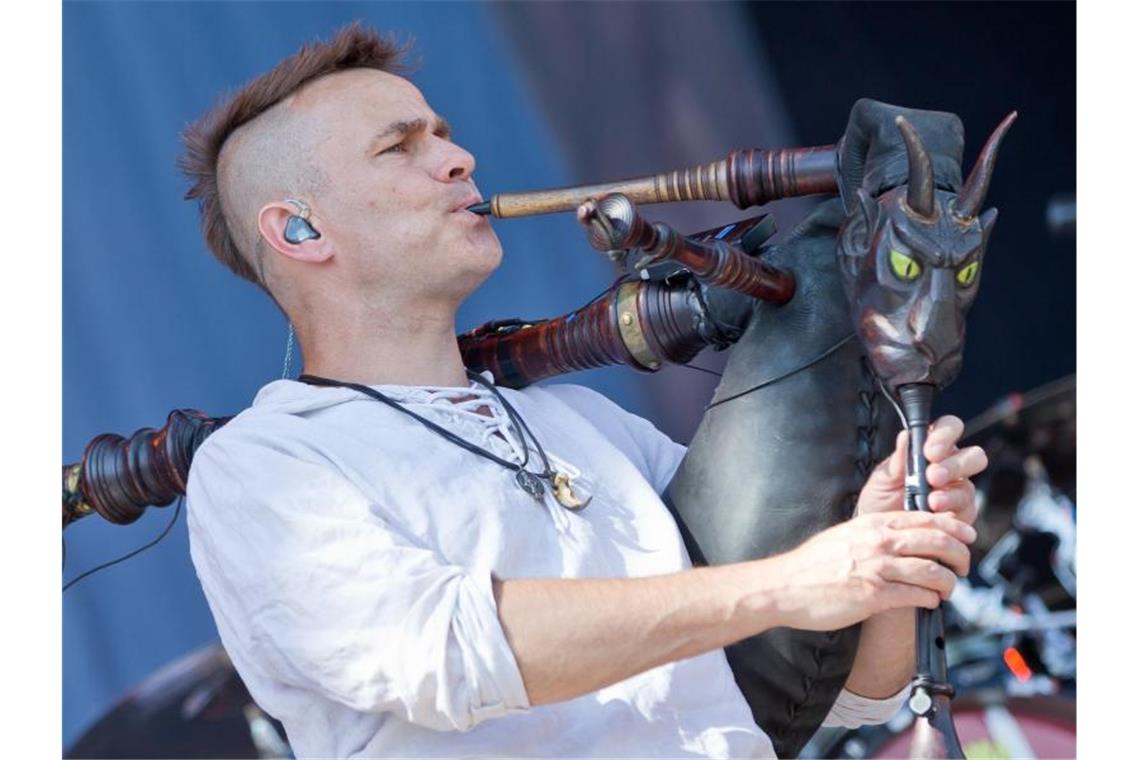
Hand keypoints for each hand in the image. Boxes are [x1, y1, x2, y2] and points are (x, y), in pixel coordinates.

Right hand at [765, 510, 976, 631]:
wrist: (785, 586)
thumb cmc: (812, 564)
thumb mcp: (845, 535)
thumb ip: (874, 532)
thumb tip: (903, 536)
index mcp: (872, 523)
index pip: (926, 518)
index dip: (954, 527)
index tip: (966, 536)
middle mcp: (878, 542)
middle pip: (938, 541)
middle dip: (960, 555)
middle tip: (963, 566)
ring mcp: (877, 568)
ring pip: (934, 571)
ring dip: (949, 583)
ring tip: (947, 590)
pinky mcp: (874, 595)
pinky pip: (917, 596)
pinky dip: (930, 600)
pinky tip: (928, 602)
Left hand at [856, 415, 987, 526]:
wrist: (881, 533)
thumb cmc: (881, 500)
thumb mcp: (882, 479)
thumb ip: (896, 460)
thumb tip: (905, 436)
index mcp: (932, 448)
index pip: (950, 428)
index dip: (945, 435)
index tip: (929, 451)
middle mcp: (951, 467)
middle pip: (973, 456)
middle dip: (955, 465)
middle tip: (933, 476)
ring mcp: (958, 492)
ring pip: (969, 486)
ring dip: (951, 493)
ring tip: (931, 501)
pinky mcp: (962, 515)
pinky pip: (967, 511)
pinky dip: (951, 512)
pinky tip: (935, 514)